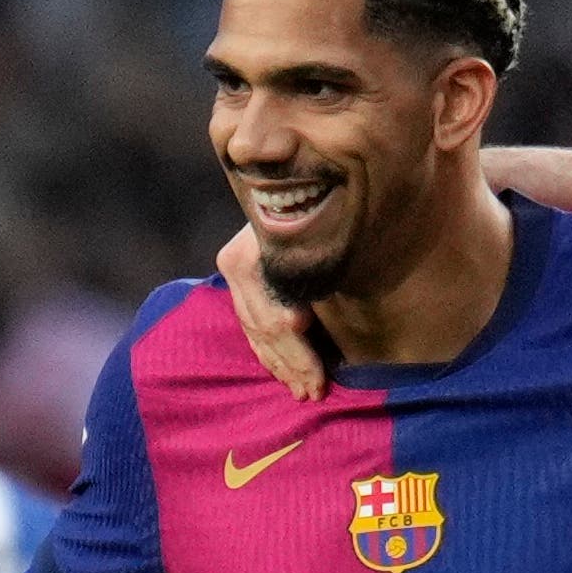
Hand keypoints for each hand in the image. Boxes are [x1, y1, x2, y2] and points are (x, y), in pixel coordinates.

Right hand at [215, 226, 330, 396]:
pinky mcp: (241, 283)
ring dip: (282, 365)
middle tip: (315, 391)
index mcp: (257, 249)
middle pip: (263, 325)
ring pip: (256, 332)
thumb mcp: (331, 234)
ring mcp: (237, 272)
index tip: (319, 372)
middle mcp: (239, 260)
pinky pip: (251, 328)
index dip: (295, 344)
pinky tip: (288, 375)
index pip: (272, 312)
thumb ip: (321, 266)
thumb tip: (324, 315)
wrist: (309, 181)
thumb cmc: (334, 210)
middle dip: (292, 362)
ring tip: (307, 391)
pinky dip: (271, 354)